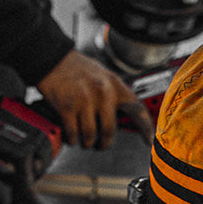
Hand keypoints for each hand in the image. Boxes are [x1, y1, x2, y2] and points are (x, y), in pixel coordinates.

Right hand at [37, 50, 153, 149]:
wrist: (53, 58)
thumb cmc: (77, 68)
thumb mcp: (102, 76)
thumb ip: (113, 94)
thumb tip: (121, 117)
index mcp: (115, 84)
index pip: (137, 108)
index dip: (146, 127)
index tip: (150, 140)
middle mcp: (103, 92)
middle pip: (109, 130)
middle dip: (104, 143)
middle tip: (100, 145)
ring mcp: (85, 100)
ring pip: (90, 135)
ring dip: (87, 143)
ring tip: (84, 141)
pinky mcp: (68, 106)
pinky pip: (73, 133)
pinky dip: (72, 139)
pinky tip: (72, 136)